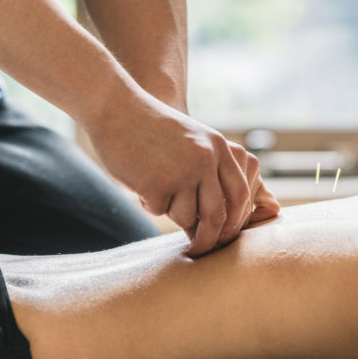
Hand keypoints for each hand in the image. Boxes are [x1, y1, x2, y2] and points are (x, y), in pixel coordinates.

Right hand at [85, 88, 279, 255]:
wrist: (117, 109)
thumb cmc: (154, 131)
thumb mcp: (194, 141)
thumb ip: (212, 173)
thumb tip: (221, 223)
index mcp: (220, 147)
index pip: (240, 196)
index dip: (235, 222)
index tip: (224, 237)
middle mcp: (206, 159)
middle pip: (218, 215)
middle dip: (210, 240)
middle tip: (200, 250)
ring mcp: (182, 171)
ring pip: (187, 217)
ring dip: (172, 213)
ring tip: (156, 186)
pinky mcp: (157, 183)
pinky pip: (159, 210)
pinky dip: (150, 203)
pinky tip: (140, 179)